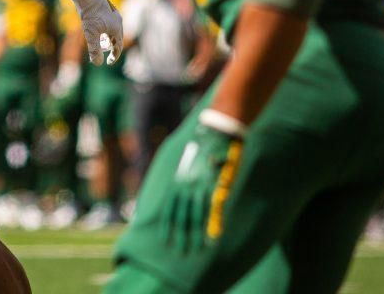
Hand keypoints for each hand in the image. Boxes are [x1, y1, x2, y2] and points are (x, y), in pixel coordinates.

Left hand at [72, 0, 122, 64]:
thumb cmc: (89, 14)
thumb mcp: (90, 33)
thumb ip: (94, 49)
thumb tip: (98, 63)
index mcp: (116, 28)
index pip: (118, 46)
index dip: (114, 56)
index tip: (109, 62)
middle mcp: (118, 21)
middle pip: (117, 38)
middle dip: (111, 47)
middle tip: (104, 52)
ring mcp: (114, 15)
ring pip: (114, 30)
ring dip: (108, 38)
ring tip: (101, 42)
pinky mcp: (109, 10)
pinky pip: (111, 24)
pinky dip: (106, 30)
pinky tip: (98, 30)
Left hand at [162, 112, 244, 252]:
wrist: (217, 131)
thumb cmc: (204, 148)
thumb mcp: (187, 163)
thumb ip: (183, 180)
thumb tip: (180, 195)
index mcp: (178, 179)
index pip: (169, 207)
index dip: (168, 225)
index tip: (166, 240)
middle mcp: (185, 184)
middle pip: (181, 215)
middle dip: (180, 235)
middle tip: (180, 253)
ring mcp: (199, 185)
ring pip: (195, 216)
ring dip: (195, 235)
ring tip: (195, 251)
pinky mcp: (214, 185)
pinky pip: (211, 210)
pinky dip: (211, 225)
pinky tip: (212, 238)